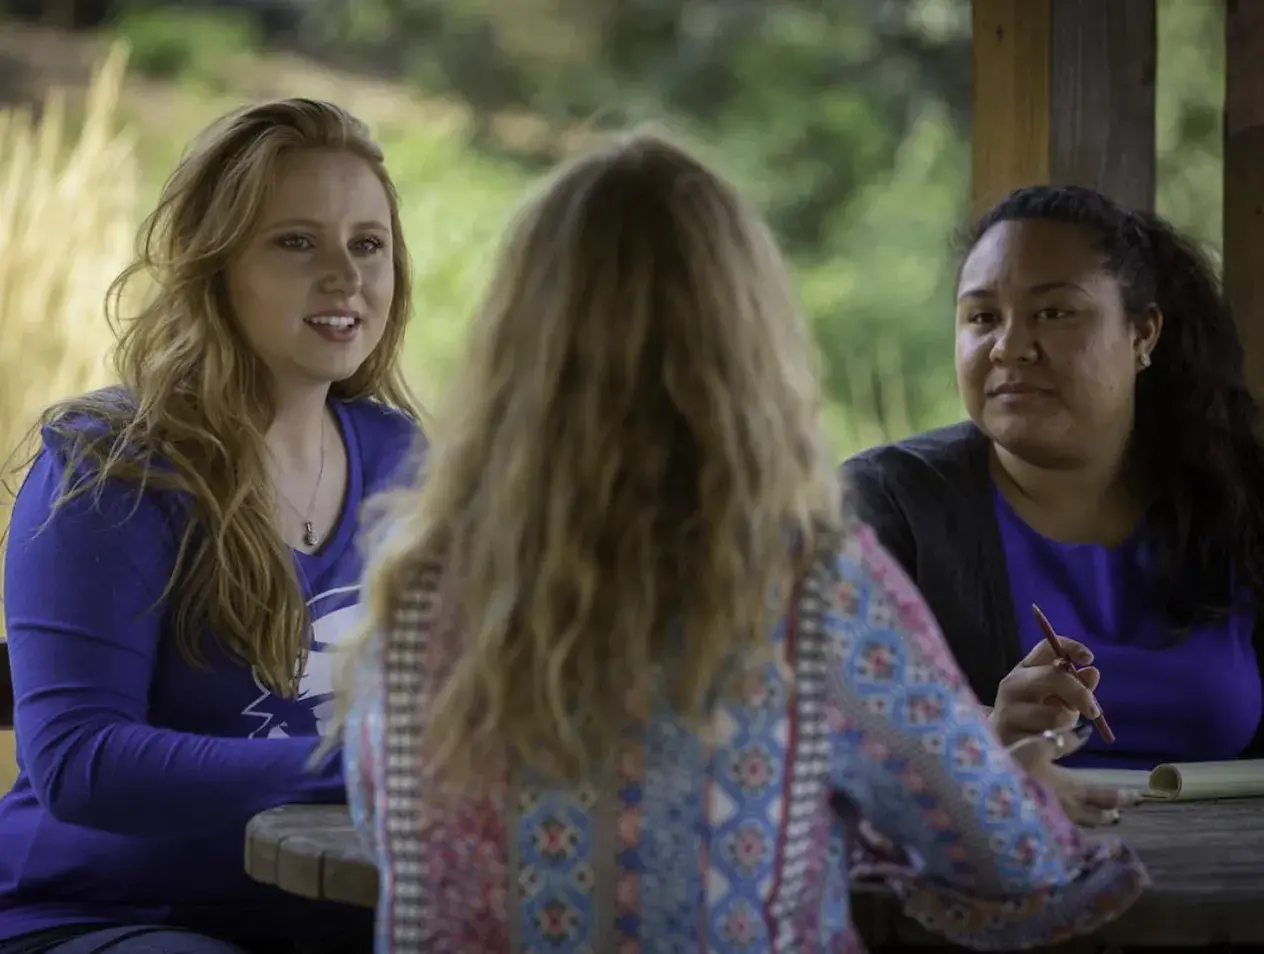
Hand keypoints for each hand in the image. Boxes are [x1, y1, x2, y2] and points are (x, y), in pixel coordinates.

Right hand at [988, 636, 1102, 748]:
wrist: (1004, 752)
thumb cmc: (1035, 721)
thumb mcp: (1059, 701)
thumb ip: (1077, 686)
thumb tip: (1092, 672)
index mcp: (1024, 670)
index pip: (1046, 648)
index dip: (1070, 648)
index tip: (1089, 659)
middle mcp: (1011, 685)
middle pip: (1052, 677)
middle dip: (1079, 693)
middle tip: (1094, 711)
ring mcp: (1007, 712)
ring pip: (1055, 715)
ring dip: (1067, 724)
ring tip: (1059, 731)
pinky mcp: (1009, 739)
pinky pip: (1051, 742)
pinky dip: (1060, 745)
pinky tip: (1050, 746)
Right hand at [1006, 724, 1139, 826]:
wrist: (983, 795)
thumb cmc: (1011, 767)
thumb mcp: (1035, 746)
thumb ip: (1061, 742)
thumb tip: (1084, 733)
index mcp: (1067, 789)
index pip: (1101, 795)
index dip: (1119, 796)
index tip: (1135, 796)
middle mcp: (1064, 809)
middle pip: (1093, 815)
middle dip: (1108, 813)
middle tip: (1119, 813)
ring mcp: (1050, 821)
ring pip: (1078, 824)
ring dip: (1093, 821)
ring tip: (1102, 819)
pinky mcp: (1036, 827)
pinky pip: (1063, 830)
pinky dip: (1073, 827)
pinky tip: (1070, 826)